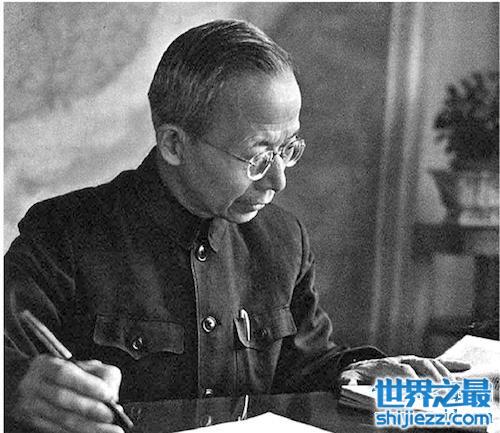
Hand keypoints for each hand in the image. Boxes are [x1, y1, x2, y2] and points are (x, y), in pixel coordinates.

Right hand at [13, 355, 123, 432]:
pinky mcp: (31, 422)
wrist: (26, 383)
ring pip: (60, 419)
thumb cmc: (61, 372)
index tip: (108, 394)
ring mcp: (29, 405)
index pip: (65, 373)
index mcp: (45, 365)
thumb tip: (111, 394)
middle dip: (90, 409)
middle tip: (111, 416)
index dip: (87, 384)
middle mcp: (33, 385)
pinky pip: (56, 430)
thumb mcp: (78, 364)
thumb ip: (97, 374)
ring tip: (108, 430)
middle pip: (62, 398)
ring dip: (88, 426)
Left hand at [339, 355, 470, 384]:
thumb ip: (349, 382)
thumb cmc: (356, 376)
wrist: (360, 366)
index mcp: (384, 365)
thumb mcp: (348, 379)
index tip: (419, 388)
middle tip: (442, 390)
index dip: (410, 379)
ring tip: (454, 386)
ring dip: (443, 373)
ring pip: (429, 363)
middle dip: (430, 376)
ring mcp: (409, 361)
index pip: (400, 370)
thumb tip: (349, 386)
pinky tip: (465, 368)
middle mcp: (399, 360)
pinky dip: (450, 364)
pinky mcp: (417, 364)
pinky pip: (436, 362)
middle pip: (418, 365)